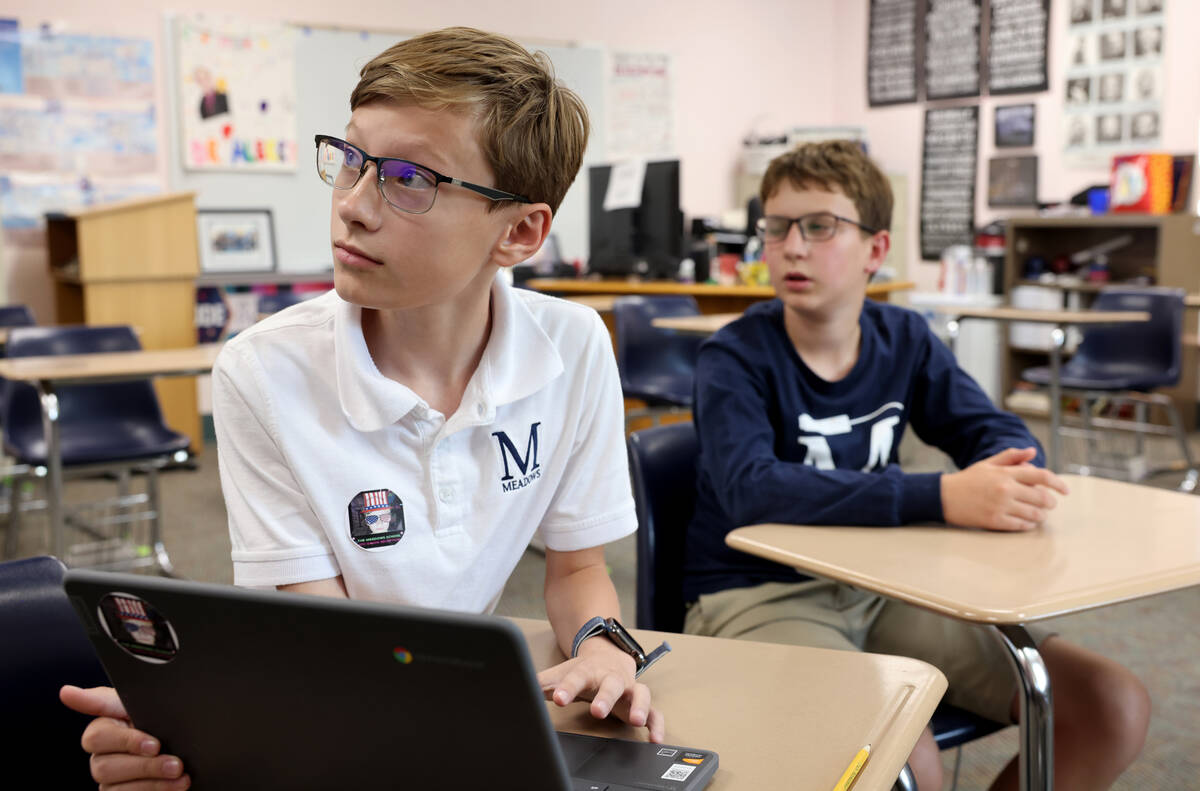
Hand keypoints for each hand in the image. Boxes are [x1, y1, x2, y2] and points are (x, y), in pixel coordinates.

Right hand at [59, 685, 189, 789]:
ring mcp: (109, 781)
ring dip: (153, 782)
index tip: (154, 745)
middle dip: (145, 766)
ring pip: (115, 788)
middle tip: (175, 764)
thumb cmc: (162, 720)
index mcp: (105, 729)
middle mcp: (102, 757)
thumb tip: (65, 692)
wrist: (192, 745)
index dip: (127, 742)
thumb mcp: (143, 704)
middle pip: (105, 767)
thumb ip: (106, 700)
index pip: (97, 736)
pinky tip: (175, 786)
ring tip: (180, 775)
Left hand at [536, 638, 665, 742]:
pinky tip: (654, 737)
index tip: (558, 698)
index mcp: (589, 671)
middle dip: (605, 698)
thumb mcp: (560, 675)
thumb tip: (518, 686)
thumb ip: (542, 683)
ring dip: (638, 706)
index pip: (578, 677)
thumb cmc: (582, 672)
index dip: (568, 688)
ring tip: (635, 720)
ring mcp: (629, 689)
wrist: (606, 658)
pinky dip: (656, 723)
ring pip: (640, 693)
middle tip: (597, 711)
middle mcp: (612, 678)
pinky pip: (655, 712)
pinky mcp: (640, 702)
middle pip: (611, 684)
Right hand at [941, 447, 1069, 531]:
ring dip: (1041, 515)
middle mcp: (1006, 489)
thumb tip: (1032, 452)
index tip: (1066, 490)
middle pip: (1041, 497)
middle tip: (1050, 504)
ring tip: (1039, 515)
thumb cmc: (967, 480)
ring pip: (1034, 514)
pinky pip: (1021, 525)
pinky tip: (1027, 522)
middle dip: (1050, 502)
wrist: (943, 496)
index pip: (1041, 476)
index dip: (1058, 483)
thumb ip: (1011, 457)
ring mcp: (1001, 506)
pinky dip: (1028, 525)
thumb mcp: (988, 464)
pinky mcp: (995, 521)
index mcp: (1006, 473)